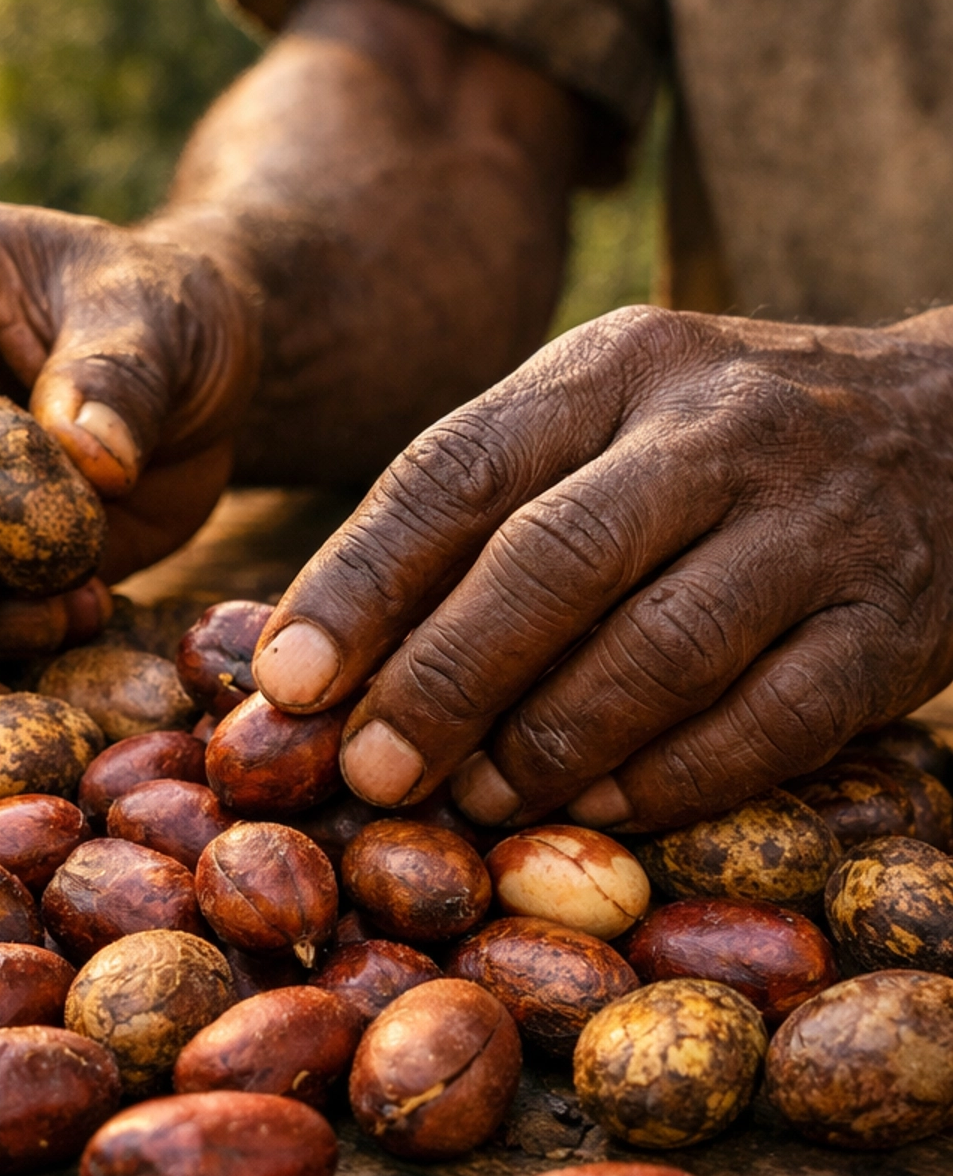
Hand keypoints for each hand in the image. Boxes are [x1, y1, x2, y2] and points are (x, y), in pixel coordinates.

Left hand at [250, 305, 952, 829]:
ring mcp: (814, 525)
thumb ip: (477, 511)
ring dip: (552, 744)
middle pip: (553, 559)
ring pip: (660, 647)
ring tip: (481, 799)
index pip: (459, 466)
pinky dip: (675, 778)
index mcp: (616, 366)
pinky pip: (769, 720)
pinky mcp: (889, 624)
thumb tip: (310, 654)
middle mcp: (717, 431)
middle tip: (374, 770)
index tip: (286, 679)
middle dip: (445, 678)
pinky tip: (606, 810)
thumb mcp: (603, 418)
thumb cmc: (718, 443)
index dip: (359, 579)